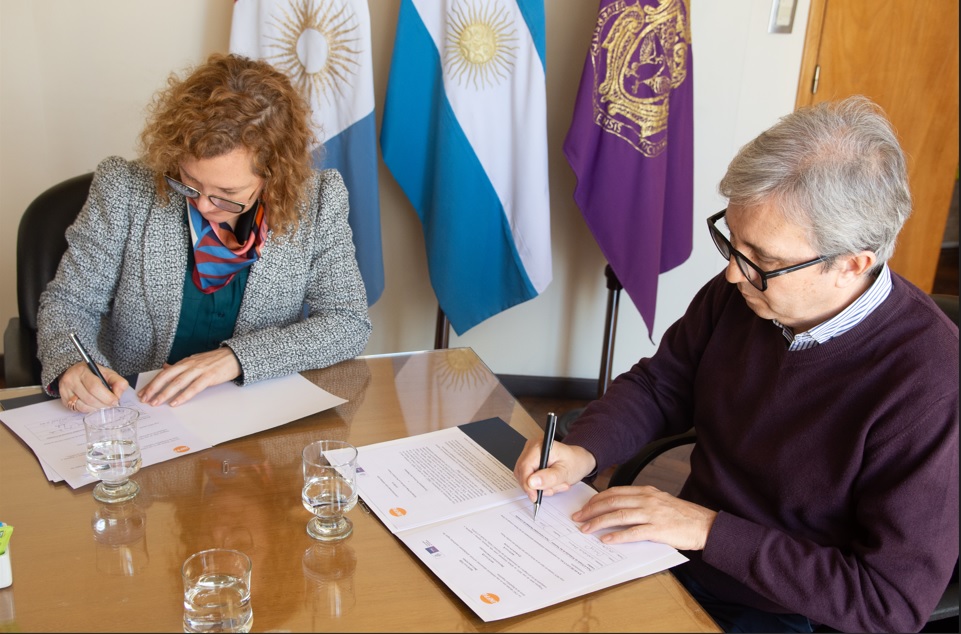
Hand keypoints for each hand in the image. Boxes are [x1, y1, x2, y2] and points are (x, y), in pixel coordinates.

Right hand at [59, 362, 127, 413]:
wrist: (72, 371)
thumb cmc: (92, 373)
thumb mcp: (106, 372)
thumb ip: (117, 381)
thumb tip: (118, 395)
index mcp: (82, 371)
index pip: (94, 386)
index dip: (106, 396)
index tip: (115, 400)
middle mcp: (71, 380)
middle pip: (89, 398)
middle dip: (103, 404)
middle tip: (111, 404)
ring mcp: (65, 391)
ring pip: (83, 406)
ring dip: (97, 408)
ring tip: (103, 405)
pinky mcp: (64, 400)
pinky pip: (78, 409)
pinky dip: (89, 409)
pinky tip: (94, 405)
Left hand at [137, 347, 240, 406]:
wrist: (235, 356)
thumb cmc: (216, 360)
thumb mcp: (196, 360)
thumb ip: (181, 366)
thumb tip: (166, 368)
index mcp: (185, 362)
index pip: (164, 373)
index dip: (152, 383)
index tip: (142, 393)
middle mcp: (189, 365)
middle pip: (167, 377)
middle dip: (154, 388)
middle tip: (145, 399)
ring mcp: (199, 370)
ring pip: (178, 382)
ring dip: (165, 393)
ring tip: (156, 403)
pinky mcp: (209, 377)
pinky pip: (193, 388)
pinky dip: (183, 396)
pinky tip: (176, 402)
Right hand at [513, 438, 596, 502]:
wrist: (579, 460)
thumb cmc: (575, 462)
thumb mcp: (565, 472)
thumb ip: (549, 478)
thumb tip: (531, 482)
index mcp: (540, 447)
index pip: (525, 467)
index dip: (527, 484)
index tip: (535, 497)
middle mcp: (531, 448)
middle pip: (523, 473)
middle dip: (536, 486)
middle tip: (554, 488)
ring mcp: (529, 454)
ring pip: (525, 477)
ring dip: (540, 486)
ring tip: (556, 484)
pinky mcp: (530, 461)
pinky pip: (528, 477)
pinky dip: (539, 484)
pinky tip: (551, 482)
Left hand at [572, 486, 716, 550]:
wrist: (705, 524)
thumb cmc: (683, 515)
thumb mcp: (660, 501)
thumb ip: (641, 503)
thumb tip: (618, 510)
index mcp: (646, 491)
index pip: (615, 492)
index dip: (597, 499)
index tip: (585, 507)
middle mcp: (647, 499)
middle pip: (612, 502)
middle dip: (592, 510)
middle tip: (578, 518)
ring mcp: (652, 514)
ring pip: (619, 515)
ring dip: (599, 522)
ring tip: (586, 529)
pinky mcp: (658, 529)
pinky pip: (633, 532)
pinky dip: (618, 536)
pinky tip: (606, 540)